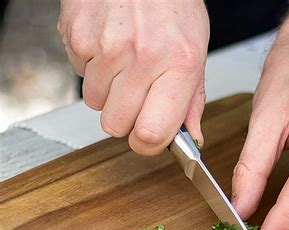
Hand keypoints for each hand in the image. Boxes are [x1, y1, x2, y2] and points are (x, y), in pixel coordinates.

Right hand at [58, 0, 208, 154]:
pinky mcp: (78, 36)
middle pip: (116, 126)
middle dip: (125, 121)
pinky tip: (109, 48)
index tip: (148, 138)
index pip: (151, 134)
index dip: (147, 145)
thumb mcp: (196, 53)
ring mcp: (107, 46)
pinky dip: (94, 70)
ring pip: (96, 104)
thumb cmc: (173, 5)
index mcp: (179, 65)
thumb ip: (192, 101)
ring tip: (124, 66)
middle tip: (136, 100)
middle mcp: (142, 57)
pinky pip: (81, 76)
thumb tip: (190, 139)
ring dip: (109, 94)